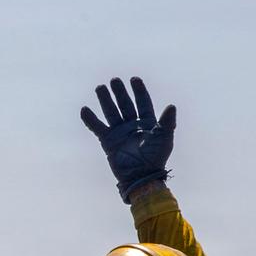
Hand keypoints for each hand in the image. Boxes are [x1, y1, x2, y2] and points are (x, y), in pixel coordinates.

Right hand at [80, 76, 175, 202]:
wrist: (140, 175)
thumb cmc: (156, 157)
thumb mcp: (164, 138)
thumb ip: (167, 122)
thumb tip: (171, 105)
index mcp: (147, 123)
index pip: (143, 102)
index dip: (139, 90)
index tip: (134, 79)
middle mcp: (132, 125)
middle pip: (125, 104)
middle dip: (120, 92)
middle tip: (114, 80)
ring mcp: (119, 133)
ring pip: (111, 112)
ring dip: (105, 100)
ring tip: (99, 88)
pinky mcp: (108, 141)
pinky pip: (97, 127)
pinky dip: (90, 119)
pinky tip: (84, 109)